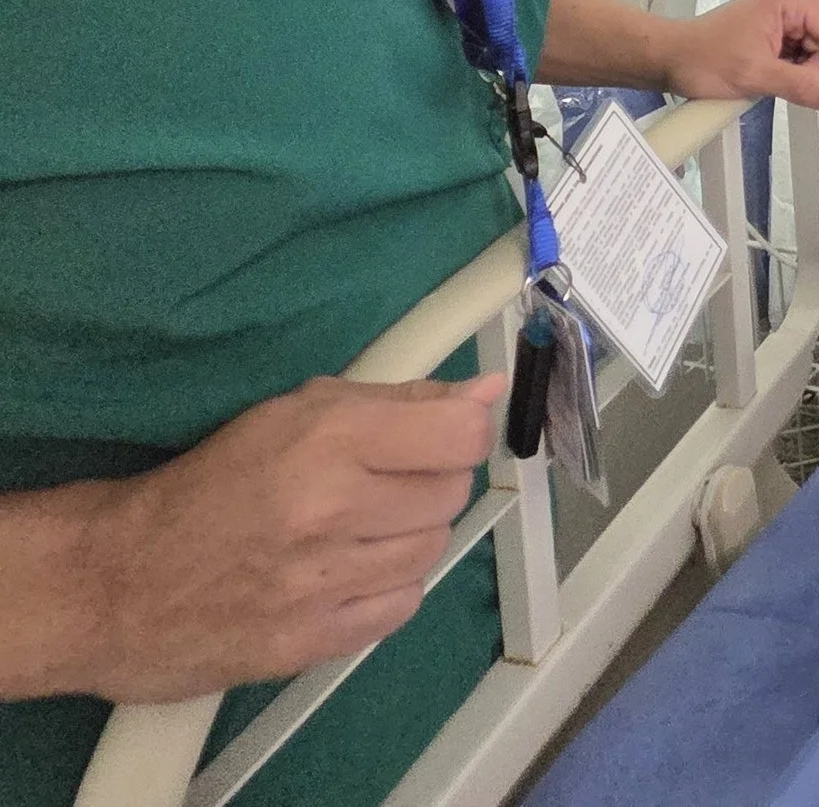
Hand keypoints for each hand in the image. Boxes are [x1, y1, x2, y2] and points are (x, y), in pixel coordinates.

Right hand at [74, 374, 503, 700]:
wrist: (115, 583)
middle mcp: (331, 509)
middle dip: (428, 482)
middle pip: (450, 493)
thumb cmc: (208, 484)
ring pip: (433, 549)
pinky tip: (347, 572)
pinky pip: (401, 607)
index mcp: (327, 440)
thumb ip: (399, 400)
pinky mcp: (312, 643)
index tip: (440, 435)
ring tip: (357, 528)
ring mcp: (323, 582)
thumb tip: (486, 392)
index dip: (461, 430)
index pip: (460, 434)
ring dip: (409, 535)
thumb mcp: (294, 414)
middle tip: (381, 483)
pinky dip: (388, 587)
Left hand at [658, 0, 818, 113]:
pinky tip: (770, 80)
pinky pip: (801, 58)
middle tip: (787, 89)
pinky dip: (792, 75)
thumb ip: (804, 86)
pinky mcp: (777, 34)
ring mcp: (786, 18)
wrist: (669, 59)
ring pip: (817, 55)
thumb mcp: (757, 75)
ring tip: (771, 83)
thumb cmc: (706, 60)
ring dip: (802, 76)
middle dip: (817, 72)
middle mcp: (794, 2)